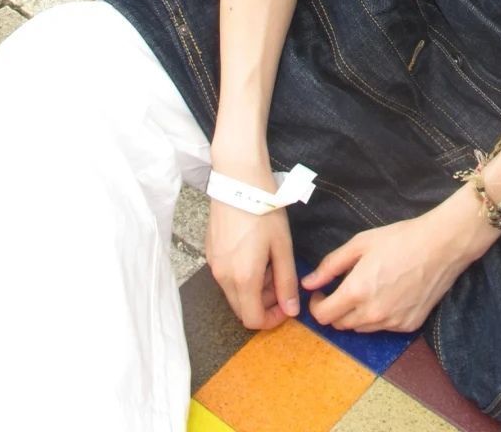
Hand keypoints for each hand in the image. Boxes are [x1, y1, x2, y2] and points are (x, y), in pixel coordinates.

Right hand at [206, 200, 298, 331]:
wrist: (238, 180)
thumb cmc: (265, 211)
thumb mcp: (283, 246)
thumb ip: (286, 281)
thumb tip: (291, 311)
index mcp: (243, 279)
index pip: (253, 320)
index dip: (272, 320)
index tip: (286, 305)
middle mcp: (223, 277)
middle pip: (242, 308)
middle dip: (264, 302)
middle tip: (280, 279)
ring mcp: (213, 265)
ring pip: (234, 292)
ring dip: (253, 288)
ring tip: (270, 261)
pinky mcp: (209, 252)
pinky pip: (226, 276)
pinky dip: (241, 274)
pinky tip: (254, 252)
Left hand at [301, 189, 498, 333]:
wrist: (441, 245)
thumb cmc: (400, 238)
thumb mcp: (361, 243)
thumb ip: (331, 265)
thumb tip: (308, 283)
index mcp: (357, 291)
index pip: (324, 316)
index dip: (317, 306)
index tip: (321, 293)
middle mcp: (372, 314)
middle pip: (340, 325)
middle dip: (335, 309)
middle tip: (343, 289)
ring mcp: (392, 323)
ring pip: (361, 328)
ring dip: (356, 314)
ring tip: (369, 289)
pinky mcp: (409, 326)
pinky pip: (384, 328)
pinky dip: (379, 316)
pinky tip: (390, 294)